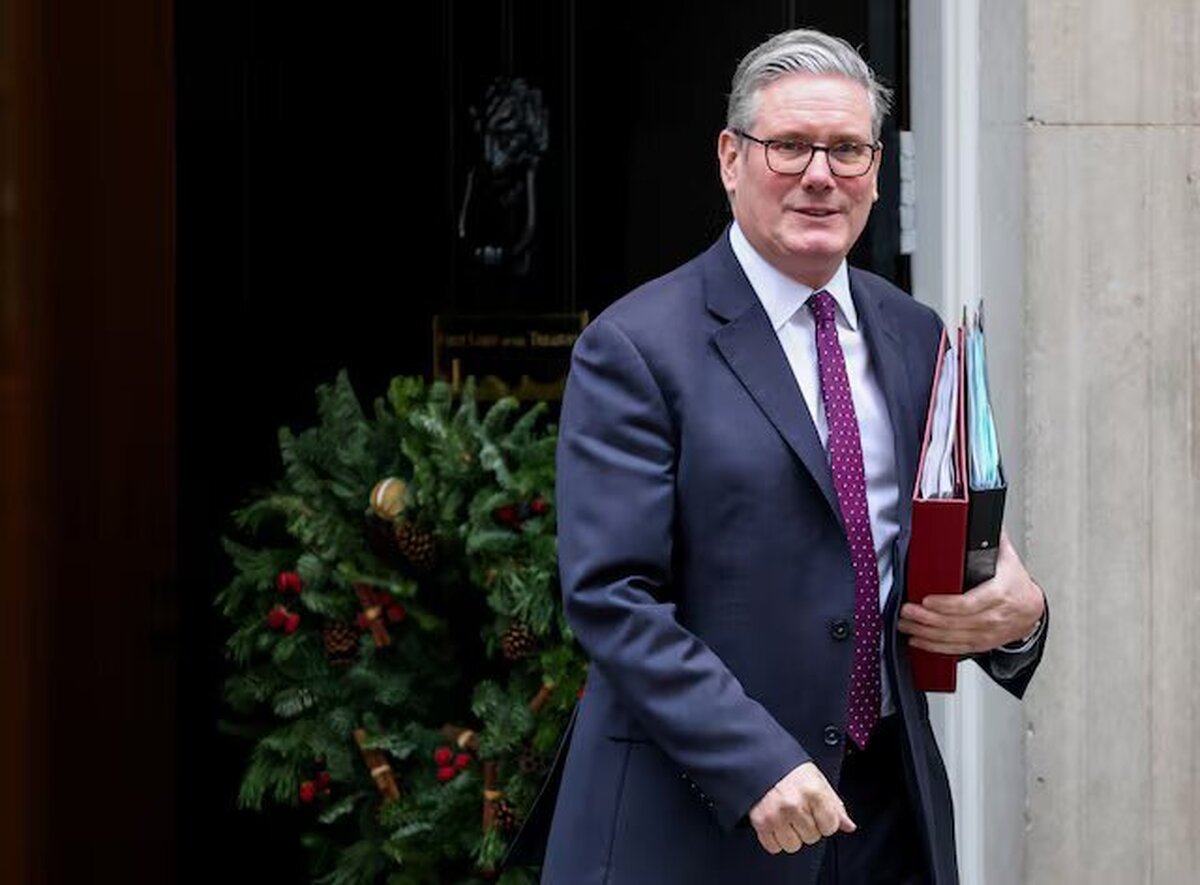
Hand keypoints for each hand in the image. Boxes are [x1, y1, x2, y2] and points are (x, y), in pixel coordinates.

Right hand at [748, 762, 855, 854]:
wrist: (761, 762)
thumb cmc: (790, 770)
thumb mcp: (818, 780)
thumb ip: (835, 805)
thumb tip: (848, 825)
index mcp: (813, 793)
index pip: (830, 827)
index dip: (825, 821)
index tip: (817, 813)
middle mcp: (795, 805)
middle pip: (812, 838)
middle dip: (807, 827)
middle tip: (799, 811)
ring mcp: (777, 815)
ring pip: (793, 845)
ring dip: (791, 835)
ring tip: (786, 817)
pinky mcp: (760, 822)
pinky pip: (773, 847)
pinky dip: (774, 839)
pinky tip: (775, 823)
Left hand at [899, 529, 1045, 653]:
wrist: (1032, 609)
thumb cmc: (1016, 582)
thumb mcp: (1007, 558)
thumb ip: (991, 539)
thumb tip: (978, 515)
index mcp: (1001, 593)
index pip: (971, 603)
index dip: (947, 605)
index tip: (926, 600)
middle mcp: (996, 616)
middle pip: (958, 622)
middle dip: (927, 618)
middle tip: (907, 611)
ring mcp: (989, 633)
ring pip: (955, 637)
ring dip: (927, 633)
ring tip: (907, 624)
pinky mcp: (982, 643)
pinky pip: (957, 648)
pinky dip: (936, 647)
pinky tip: (919, 641)